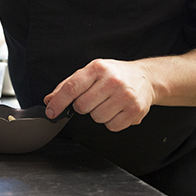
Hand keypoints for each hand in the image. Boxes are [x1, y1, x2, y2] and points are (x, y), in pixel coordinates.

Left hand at [43, 59, 157, 131]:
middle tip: (93, 99)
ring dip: (98, 114)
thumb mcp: (91, 72)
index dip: (58, 102)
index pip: (72, 87)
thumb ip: (68, 85)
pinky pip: (112, 126)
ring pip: (97, 118)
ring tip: (107, 103)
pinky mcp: (135, 110)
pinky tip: (117, 110)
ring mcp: (125, 96)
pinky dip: (111, 121)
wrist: (145, 78)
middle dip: (83, 107)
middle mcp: (112, 80)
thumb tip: (50, 100)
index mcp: (98, 68)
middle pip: (82, 106)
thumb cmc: (114, 75)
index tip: (51, 111)